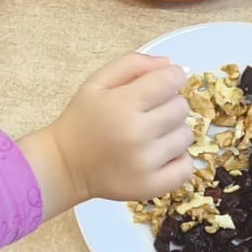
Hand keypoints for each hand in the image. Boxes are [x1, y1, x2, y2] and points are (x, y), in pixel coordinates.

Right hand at [19, 54, 192, 214]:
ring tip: (151, 136)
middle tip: (149, 113)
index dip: (171, 78)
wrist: (65, 165)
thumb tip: (170, 65)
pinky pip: (186, 169)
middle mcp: (137, 134)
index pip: (171, 81)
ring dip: (173, 132)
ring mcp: (145, 164)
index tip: (162, 85)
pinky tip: (159, 155)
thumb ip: (133, 64)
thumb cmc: (82, 120)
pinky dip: (178, 160)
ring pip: (186, 136)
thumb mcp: (97, 81)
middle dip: (170, 104)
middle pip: (182, 108)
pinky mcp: (151, 187)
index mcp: (123, 104)